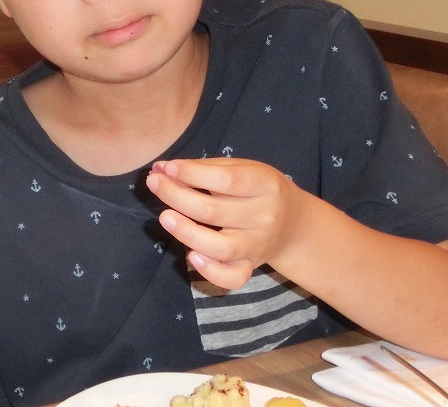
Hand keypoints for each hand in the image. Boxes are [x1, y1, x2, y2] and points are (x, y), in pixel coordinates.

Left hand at [145, 157, 309, 289]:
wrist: (293, 223)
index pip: (226, 180)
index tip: (168, 167)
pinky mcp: (251, 267)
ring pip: (221, 248)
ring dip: (187, 233)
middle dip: (177, 196)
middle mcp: (264, 216)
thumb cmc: (257, 189)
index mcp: (265, 184)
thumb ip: (204, 169)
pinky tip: (191, 256)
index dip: (193, 174)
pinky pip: (233, 278)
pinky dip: (211, 271)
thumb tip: (162, 168)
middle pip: (214, 212)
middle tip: (154, 183)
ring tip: (165, 217)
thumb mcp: (242, 168)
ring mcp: (258, 245)